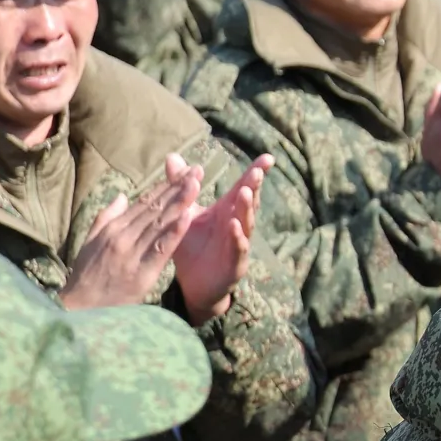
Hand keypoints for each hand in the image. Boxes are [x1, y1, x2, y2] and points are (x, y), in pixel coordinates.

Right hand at [60, 165, 204, 310]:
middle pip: (155, 208)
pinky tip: (189, 217)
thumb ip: (106, 218)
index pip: (145, 202)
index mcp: (113, 228)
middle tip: (198, 170)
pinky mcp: (141, 272)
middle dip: (178, 188)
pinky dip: (174, 232)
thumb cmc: (86, 276)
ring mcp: (132, 253)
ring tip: (197, 185)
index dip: (166, 185)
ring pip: (160, 224)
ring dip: (180, 203)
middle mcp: (122, 236)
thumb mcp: (91, 242)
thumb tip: (121, 196)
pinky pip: (161, 249)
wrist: (79, 308)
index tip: (184, 171)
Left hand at [171, 152, 272, 322]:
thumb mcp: (185, 213)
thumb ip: (180, 186)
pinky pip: (238, 249)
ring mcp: (238, 244)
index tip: (268, 157)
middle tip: (257, 171)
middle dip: (253, 187)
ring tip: (244, 192)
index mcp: (227, 211)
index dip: (256, 173)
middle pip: (248, 203)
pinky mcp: (234, 264)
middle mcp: (237, 225)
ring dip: (246, 209)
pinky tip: (235, 227)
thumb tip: (172, 156)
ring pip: (246, 224)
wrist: (193, 284)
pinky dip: (238, 238)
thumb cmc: (193, 246)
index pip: (243, 188)